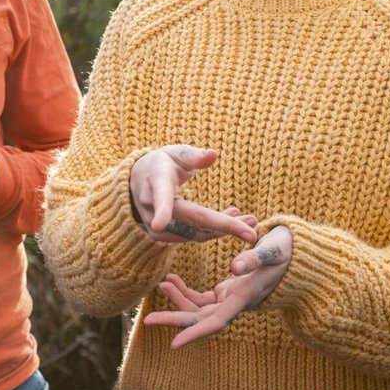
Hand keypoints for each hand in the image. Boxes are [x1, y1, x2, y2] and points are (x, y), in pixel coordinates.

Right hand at [129, 145, 257, 245]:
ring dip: (223, 230)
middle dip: (222, 227)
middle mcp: (152, 205)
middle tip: (251, 233)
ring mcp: (155, 224)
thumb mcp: (176, 153)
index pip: (161, 196)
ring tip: (250, 221)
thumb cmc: (163, 163)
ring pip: (194, 233)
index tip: (159, 224)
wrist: (138, 181)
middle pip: (190, 220)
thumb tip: (213, 154)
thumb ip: (194, 156)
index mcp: (157, 180)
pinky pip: (192, 236)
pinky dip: (213, 232)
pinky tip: (232, 222)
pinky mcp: (161, 236)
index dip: (161, 210)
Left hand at [142, 225, 291, 347]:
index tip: (174, 344)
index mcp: (243, 297)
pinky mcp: (227, 292)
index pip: (215, 322)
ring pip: (198, 309)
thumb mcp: (272, 250)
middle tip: (147, 319)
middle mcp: (235, 303)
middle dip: (174, 320)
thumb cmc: (285, 251)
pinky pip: (201, 298)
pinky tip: (172, 280)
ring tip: (161, 283)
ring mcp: (230, 299)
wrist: (294, 254)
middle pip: (200, 319)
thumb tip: (234, 268)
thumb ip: (254, 258)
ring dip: (178, 300)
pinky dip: (185, 291)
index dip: (195, 333)